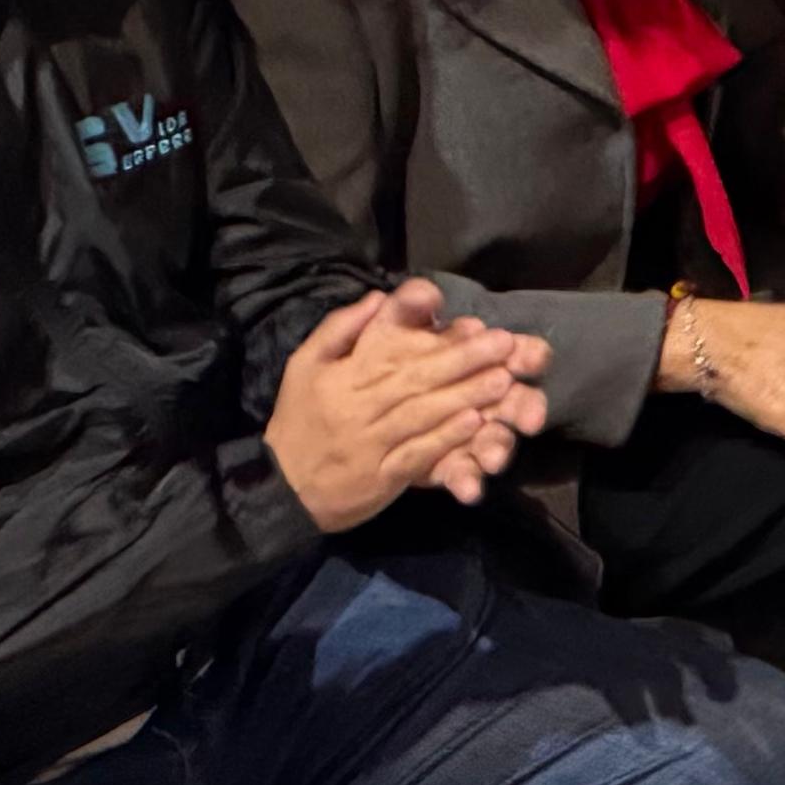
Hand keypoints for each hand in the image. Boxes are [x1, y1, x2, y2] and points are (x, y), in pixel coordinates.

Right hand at [266, 283, 550, 533]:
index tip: (479, 326)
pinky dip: (444, 439)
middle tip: (506, 346)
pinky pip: (416, 453)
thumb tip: (378, 297)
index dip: (440, 340)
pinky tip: (473, 425)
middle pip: (416, 380)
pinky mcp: (381, 475)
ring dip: (464, 396)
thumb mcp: (304, 366)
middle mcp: (359, 405)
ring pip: (422, 414)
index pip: (396, 352)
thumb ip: (339, 329)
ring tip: (502, 381)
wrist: (279, 487)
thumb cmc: (298, 421)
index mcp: (343, 376)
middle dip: (465, 361)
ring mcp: (371, 442)